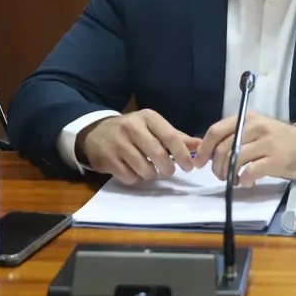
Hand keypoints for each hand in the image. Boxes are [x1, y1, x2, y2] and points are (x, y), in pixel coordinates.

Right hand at [77, 110, 202, 184]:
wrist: (95, 133)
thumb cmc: (132, 131)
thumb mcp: (153, 127)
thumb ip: (176, 137)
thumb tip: (200, 145)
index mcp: (147, 117)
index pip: (170, 135)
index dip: (182, 154)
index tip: (189, 167)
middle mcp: (131, 127)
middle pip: (157, 154)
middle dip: (167, 168)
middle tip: (169, 172)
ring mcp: (117, 143)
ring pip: (144, 168)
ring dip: (151, 174)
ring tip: (149, 170)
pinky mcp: (108, 159)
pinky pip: (130, 177)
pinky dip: (136, 178)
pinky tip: (134, 171)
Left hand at [193, 111, 295, 186]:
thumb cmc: (278, 141)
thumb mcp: (256, 131)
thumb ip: (235, 136)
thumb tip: (208, 153)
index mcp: (247, 118)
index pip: (216, 131)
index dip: (204, 149)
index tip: (199, 163)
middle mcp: (256, 127)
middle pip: (223, 147)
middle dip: (216, 166)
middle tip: (219, 175)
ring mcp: (267, 142)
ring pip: (234, 159)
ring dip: (228, 174)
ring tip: (234, 180)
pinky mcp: (276, 159)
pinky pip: (251, 171)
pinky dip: (244, 180)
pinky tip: (246, 182)